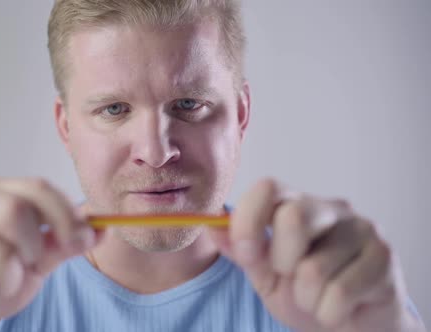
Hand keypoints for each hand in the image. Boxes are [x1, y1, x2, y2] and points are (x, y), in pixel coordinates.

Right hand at [0, 177, 100, 331]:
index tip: (83, 239)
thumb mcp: (32, 259)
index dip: (66, 214)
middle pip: (16, 212)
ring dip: (7, 284)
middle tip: (24, 267)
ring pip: (0, 257)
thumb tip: (101, 230)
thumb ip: (63, 243)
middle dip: (32, 250)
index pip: (36, 187)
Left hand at [209, 178, 425, 331]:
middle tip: (289, 277)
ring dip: (306, 298)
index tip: (243, 253)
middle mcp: (332, 209)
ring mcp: (363, 230)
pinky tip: (339, 309)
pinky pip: (339, 294)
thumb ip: (241, 250)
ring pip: (314, 269)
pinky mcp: (384, 259)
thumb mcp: (265, 274)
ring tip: (317, 298)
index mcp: (297, 204)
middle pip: (293, 216)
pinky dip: (328, 313)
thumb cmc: (307, 293)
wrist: (352, 324)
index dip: (248, 219)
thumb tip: (209, 225)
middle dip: (280, 261)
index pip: (268, 188)